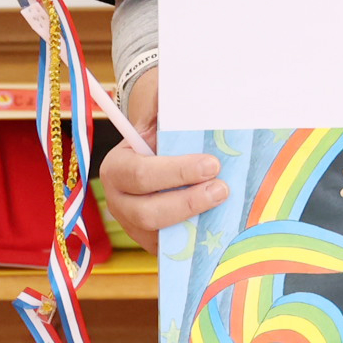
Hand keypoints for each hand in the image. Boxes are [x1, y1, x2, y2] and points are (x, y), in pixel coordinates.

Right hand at [92, 69, 228, 251]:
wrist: (161, 148)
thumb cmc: (162, 127)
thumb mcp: (160, 107)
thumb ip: (165, 100)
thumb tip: (180, 92)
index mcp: (117, 168)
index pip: (141, 175)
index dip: (176, 173)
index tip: (211, 165)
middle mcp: (120, 202)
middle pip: (149, 213)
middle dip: (188, 203)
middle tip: (223, 189)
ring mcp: (136, 227)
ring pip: (162, 236)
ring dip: (195, 223)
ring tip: (225, 204)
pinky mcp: (155, 244)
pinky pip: (174, 250)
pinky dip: (197, 241)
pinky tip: (224, 226)